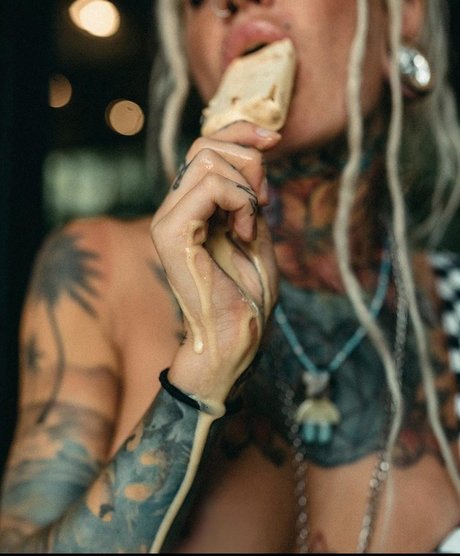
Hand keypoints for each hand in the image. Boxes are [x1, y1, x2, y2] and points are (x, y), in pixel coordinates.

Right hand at [150, 122, 280, 401]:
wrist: (238, 337)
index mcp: (191, 207)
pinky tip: (244, 234)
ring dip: (247, 188)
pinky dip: (241, 203)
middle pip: (206, 145)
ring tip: (250, 226)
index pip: (204, 146)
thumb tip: (254, 155)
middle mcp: (174, 208)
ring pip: (208, 159)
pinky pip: (212, 187)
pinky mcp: (171, 233)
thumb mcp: (257, 230)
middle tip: (263, 203)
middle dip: (250, 163)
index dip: (240, 131)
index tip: (274, 138)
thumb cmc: (248, 294)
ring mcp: (168, 219)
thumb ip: (249, 193)